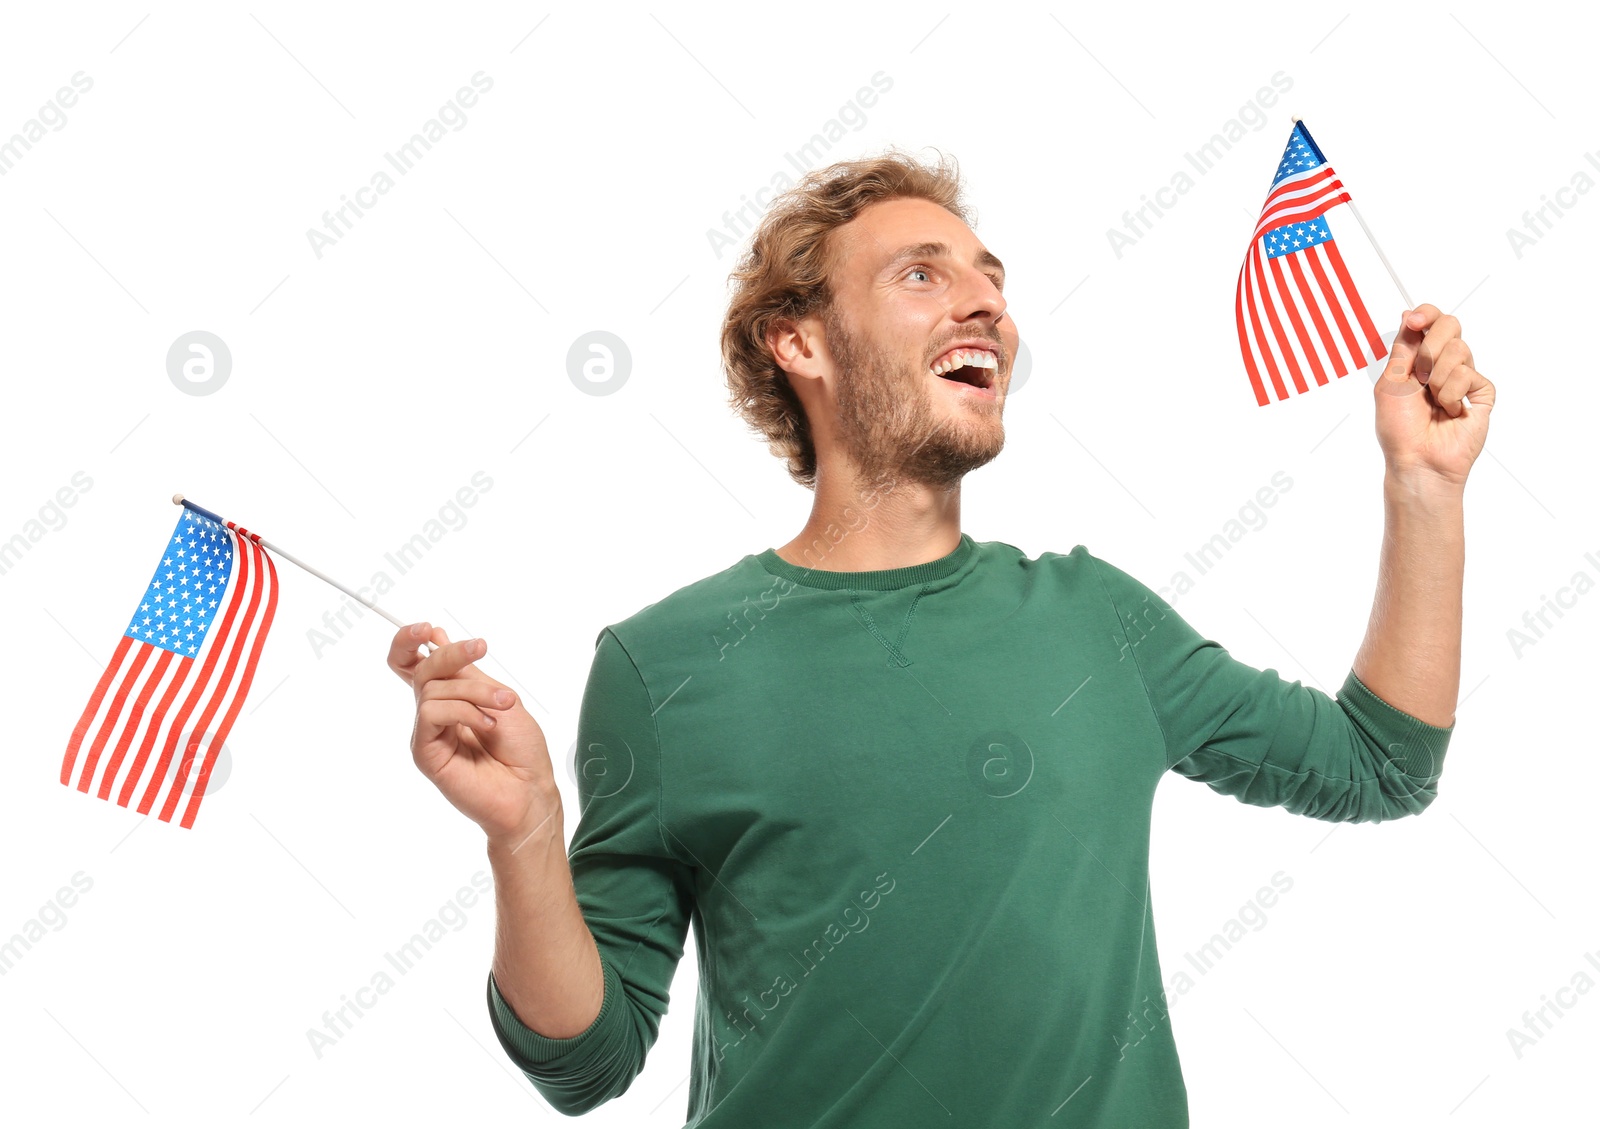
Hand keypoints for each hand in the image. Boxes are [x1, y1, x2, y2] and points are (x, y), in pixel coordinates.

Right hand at [388, 622, 559, 846]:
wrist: (531, 790)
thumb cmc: (522, 750)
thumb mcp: (498, 697)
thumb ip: (466, 672)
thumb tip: (436, 637)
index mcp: (450, 698)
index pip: (412, 664)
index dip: (408, 642)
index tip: (427, 628)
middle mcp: (434, 714)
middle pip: (421, 669)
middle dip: (450, 653)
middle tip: (481, 647)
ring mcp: (428, 733)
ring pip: (431, 689)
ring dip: (474, 691)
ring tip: (503, 706)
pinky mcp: (425, 753)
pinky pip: (432, 714)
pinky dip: (465, 712)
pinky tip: (488, 726)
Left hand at [1373, 305, 1495, 488]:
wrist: (1418, 459)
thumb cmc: (1399, 428)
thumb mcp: (1391, 383)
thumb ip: (1403, 349)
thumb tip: (1408, 315)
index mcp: (1417, 359)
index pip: (1429, 321)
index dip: (1426, 314)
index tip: (1414, 321)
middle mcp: (1442, 364)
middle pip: (1450, 325)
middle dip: (1431, 347)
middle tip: (1421, 375)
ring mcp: (1463, 378)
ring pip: (1460, 349)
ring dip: (1438, 378)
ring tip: (1433, 402)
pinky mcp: (1482, 393)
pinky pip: (1471, 375)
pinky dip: (1453, 394)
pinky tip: (1450, 412)